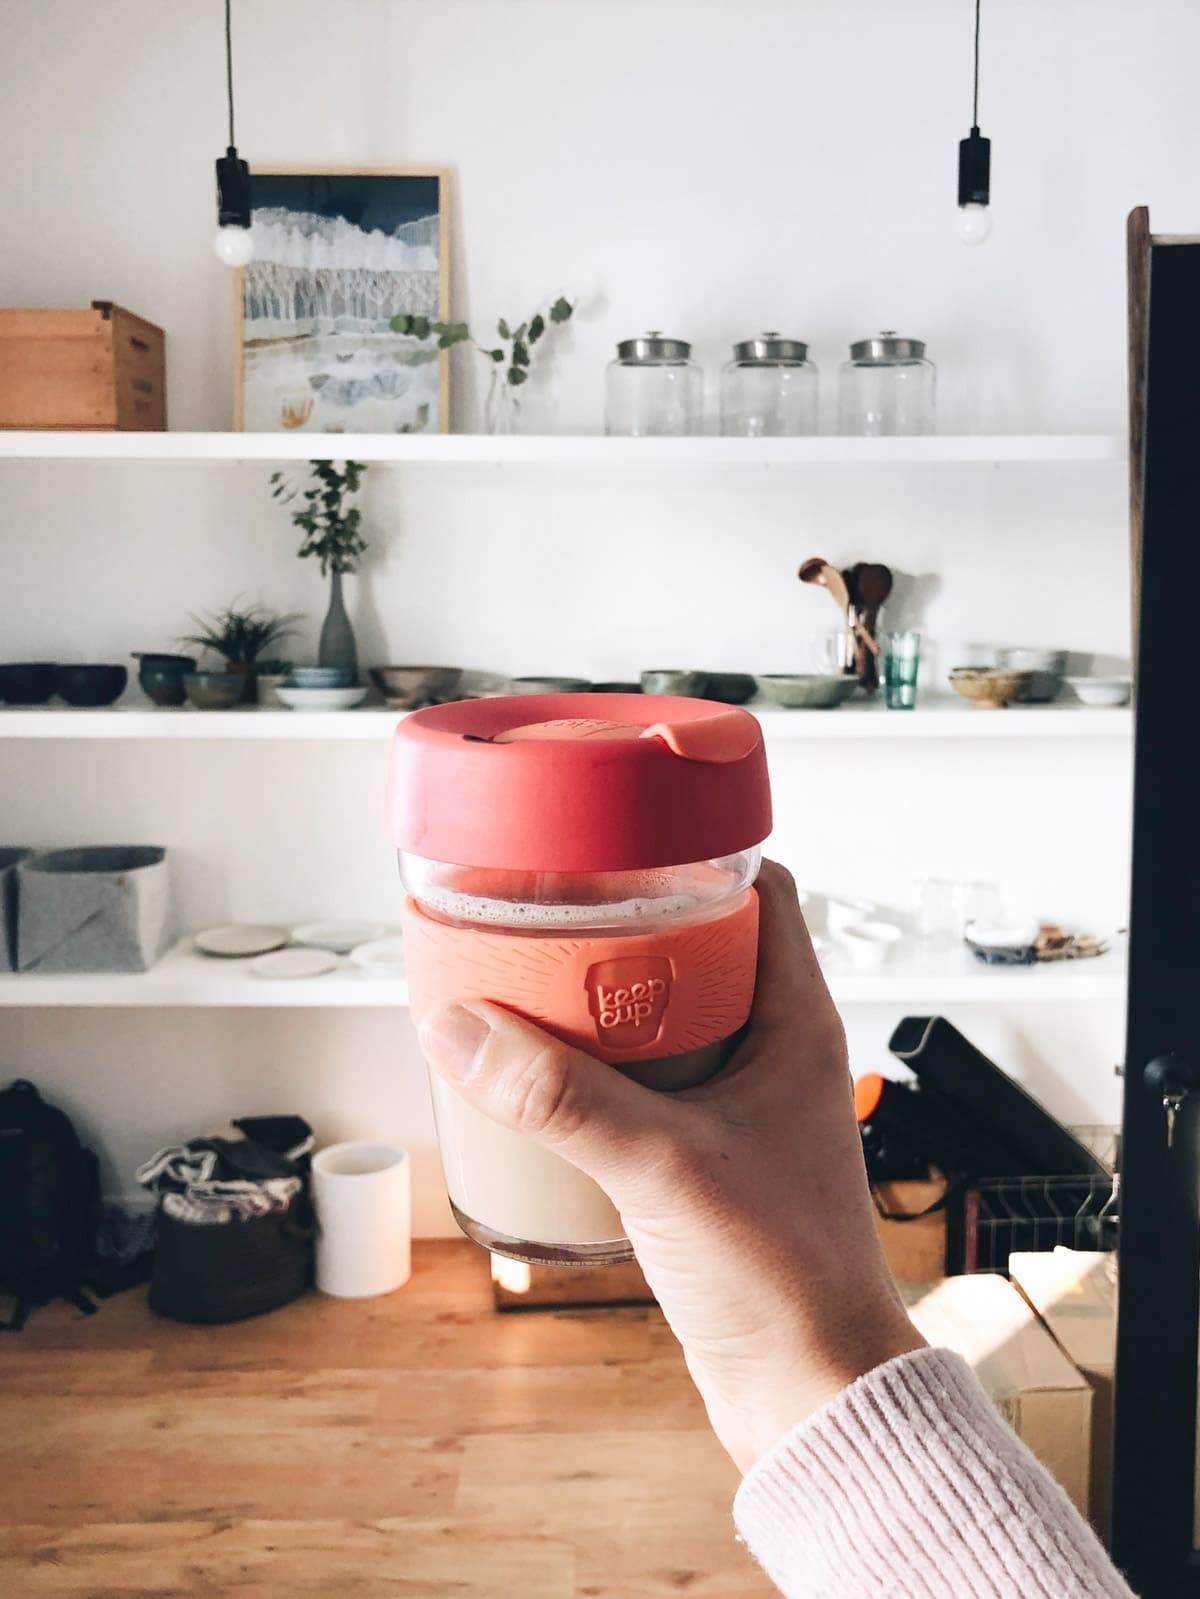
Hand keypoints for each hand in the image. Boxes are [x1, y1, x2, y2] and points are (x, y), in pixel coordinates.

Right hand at [417, 860, 924, 1472]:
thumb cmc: (785, 1275)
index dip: (694, 854)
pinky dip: (593, 1070)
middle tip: (544, 911)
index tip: (616, 839)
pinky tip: (537, 1077)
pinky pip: (643, 1086)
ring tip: (523, 982)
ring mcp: (737, 1106)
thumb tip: (462, 1029)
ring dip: (598, 1002)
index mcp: (795, 1021)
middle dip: (620, 925)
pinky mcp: (703, 1158)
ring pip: (663, 1019)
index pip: (762, 892)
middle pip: (696, 949)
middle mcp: (771, 1051)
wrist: (809, 1391)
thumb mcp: (663, 1166)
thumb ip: (563, 1097)